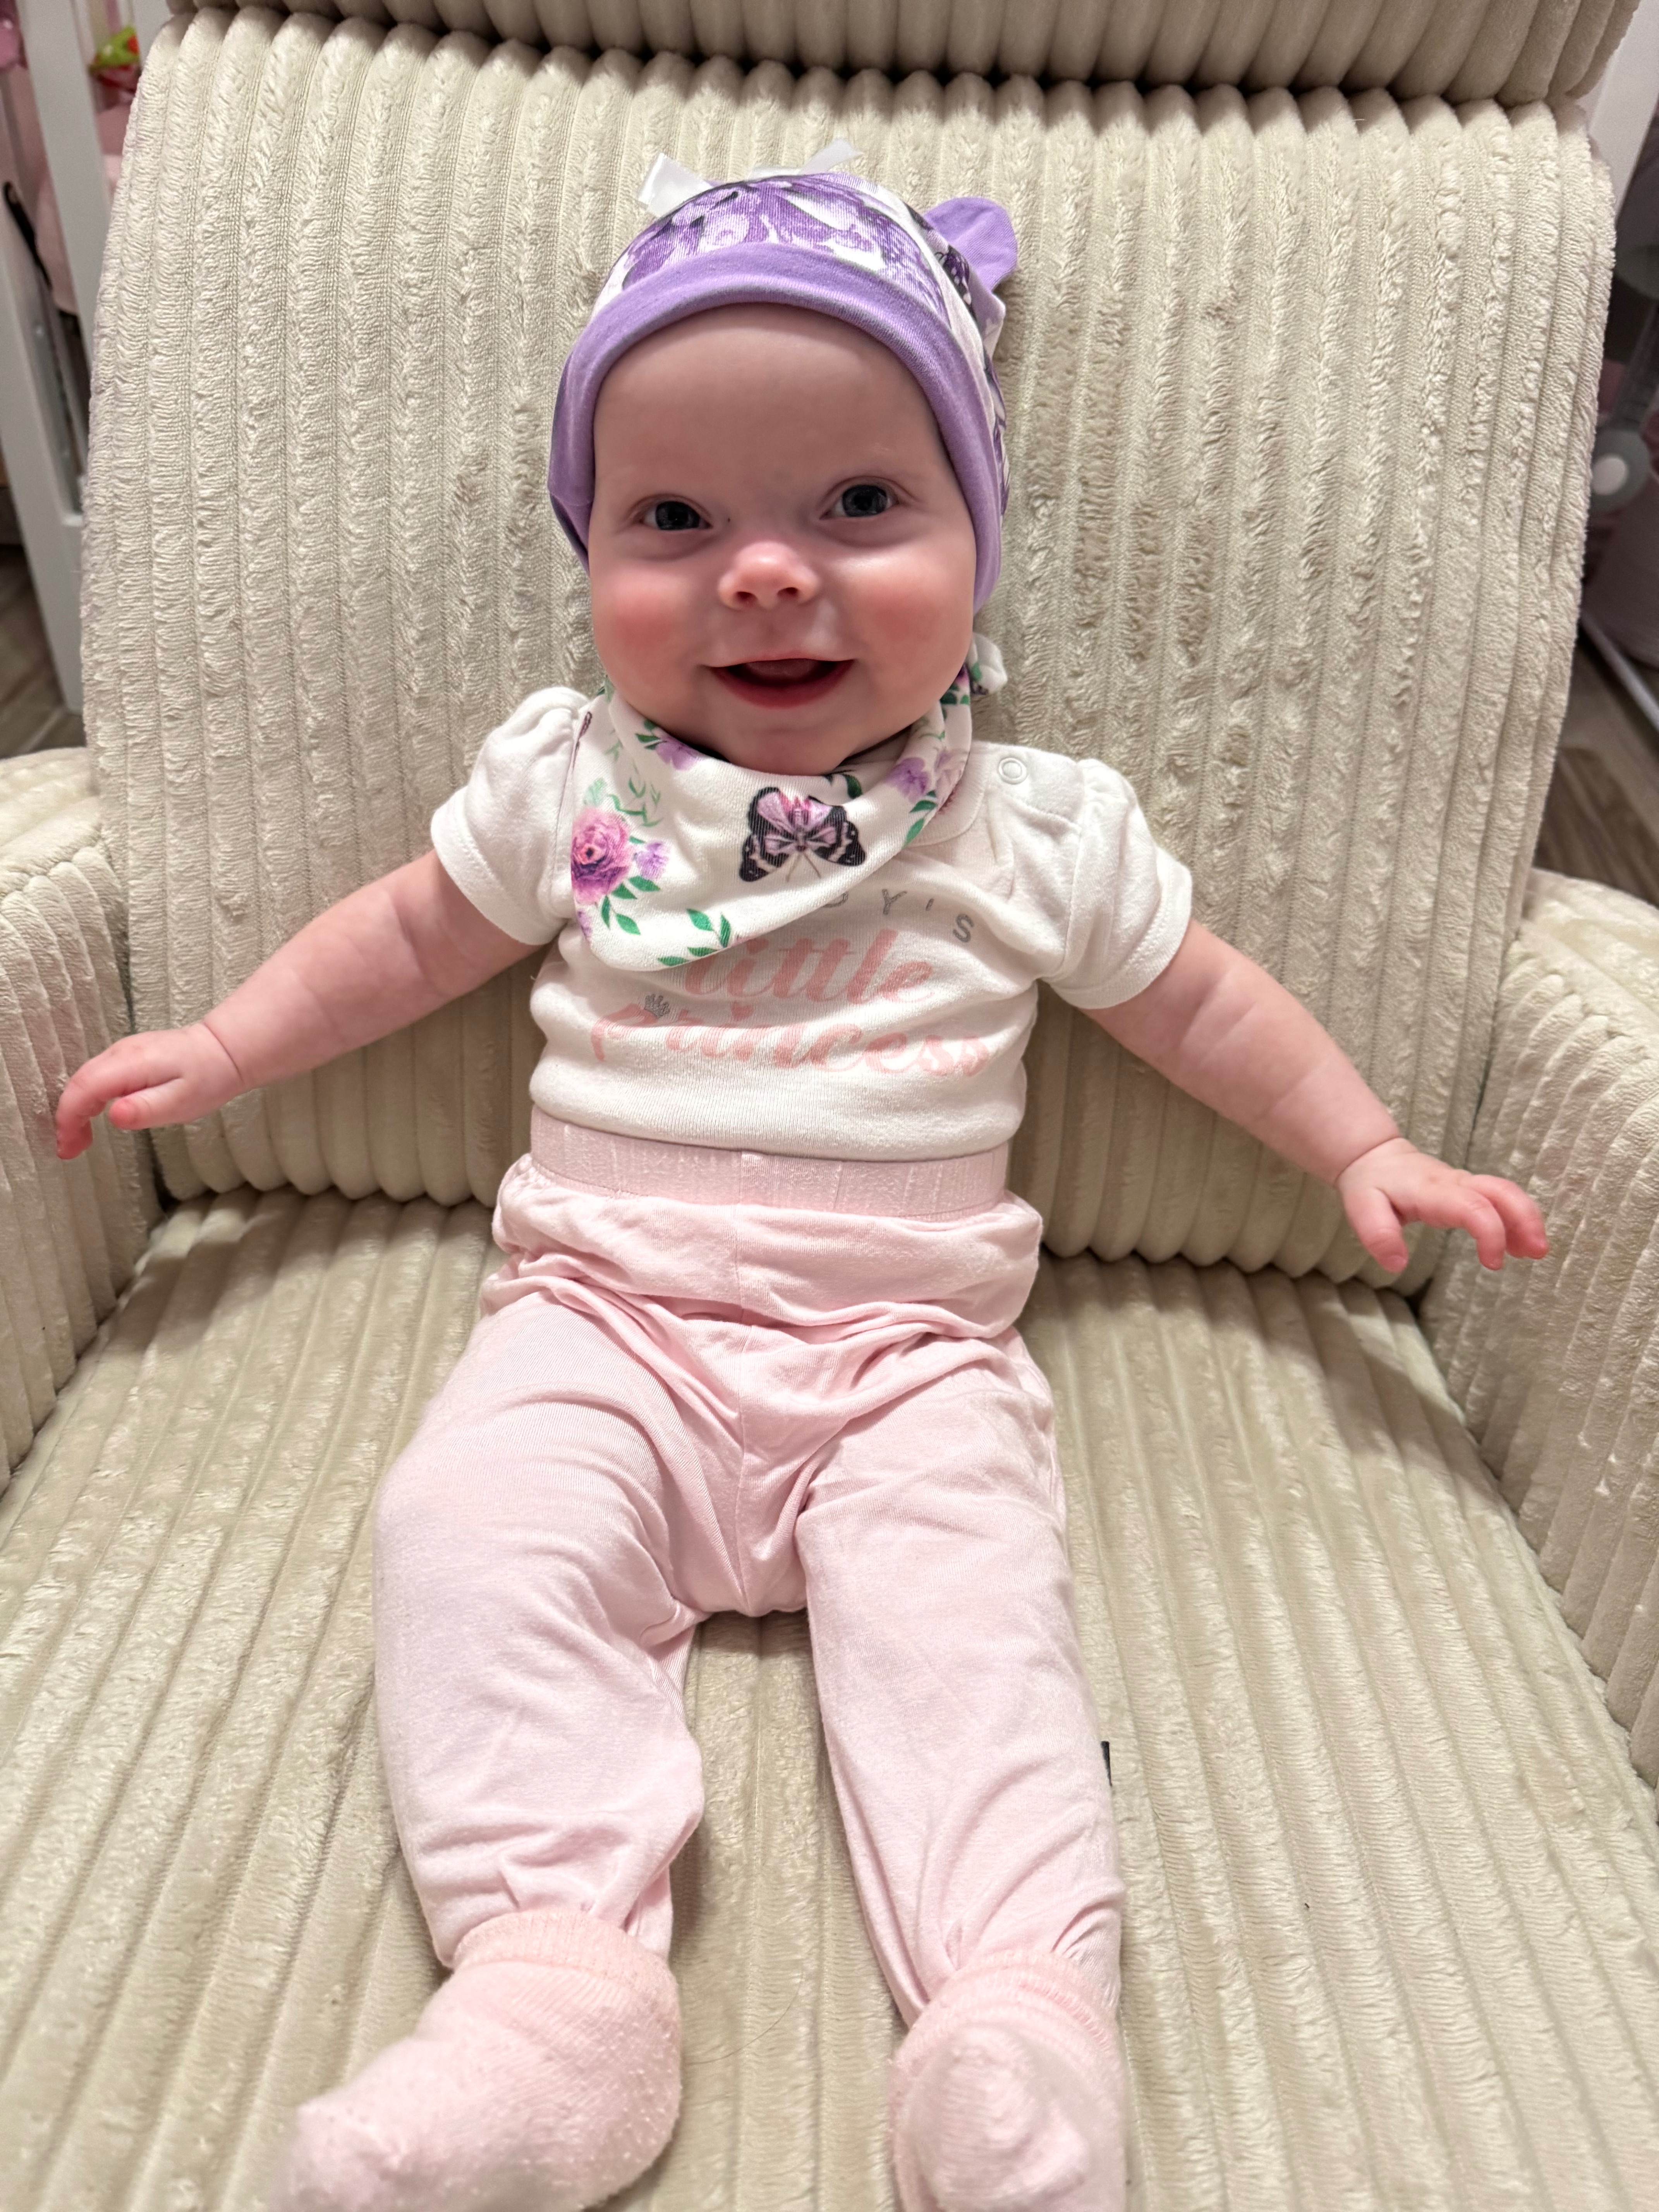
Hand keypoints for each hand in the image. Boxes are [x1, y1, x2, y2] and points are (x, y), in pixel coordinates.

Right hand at [55, 1022, 242, 1160]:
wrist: (224, 1050)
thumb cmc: (207, 1078)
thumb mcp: (182, 1101)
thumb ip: (146, 1109)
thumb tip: (114, 1115)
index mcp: (131, 1063)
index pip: (84, 1089)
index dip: (69, 1119)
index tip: (68, 1147)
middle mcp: (121, 1052)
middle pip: (78, 1084)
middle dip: (68, 1119)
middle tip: (70, 1150)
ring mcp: (122, 1051)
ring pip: (84, 1079)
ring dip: (76, 1109)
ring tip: (79, 1140)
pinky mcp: (127, 1056)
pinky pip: (97, 1076)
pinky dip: (87, 1098)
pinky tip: (93, 1117)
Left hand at [1336, 1135, 1547, 1273]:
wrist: (1375, 1159)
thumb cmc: (1371, 1185)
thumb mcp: (1362, 1210)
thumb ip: (1378, 1235)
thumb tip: (1396, 1264)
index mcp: (1432, 1190)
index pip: (1472, 1206)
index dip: (1490, 1232)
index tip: (1493, 1263)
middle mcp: (1455, 1183)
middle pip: (1501, 1192)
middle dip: (1524, 1219)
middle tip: (1536, 1253)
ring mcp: (1466, 1183)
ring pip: (1507, 1192)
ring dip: (1526, 1219)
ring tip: (1535, 1252)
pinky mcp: (1470, 1189)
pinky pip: (1501, 1198)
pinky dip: (1517, 1218)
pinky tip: (1521, 1244)